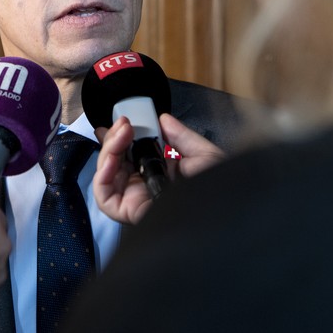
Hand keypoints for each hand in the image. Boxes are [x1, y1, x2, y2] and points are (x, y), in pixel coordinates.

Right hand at [93, 114, 224, 224]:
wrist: (229, 209)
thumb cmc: (222, 188)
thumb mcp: (204, 154)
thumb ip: (181, 136)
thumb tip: (163, 119)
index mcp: (162, 175)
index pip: (130, 156)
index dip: (119, 138)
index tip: (119, 120)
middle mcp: (146, 188)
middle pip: (114, 164)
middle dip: (113, 139)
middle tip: (123, 122)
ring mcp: (137, 201)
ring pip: (106, 177)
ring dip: (107, 151)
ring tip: (120, 134)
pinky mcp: (131, 213)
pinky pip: (105, 198)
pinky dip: (103, 175)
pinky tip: (113, 158)